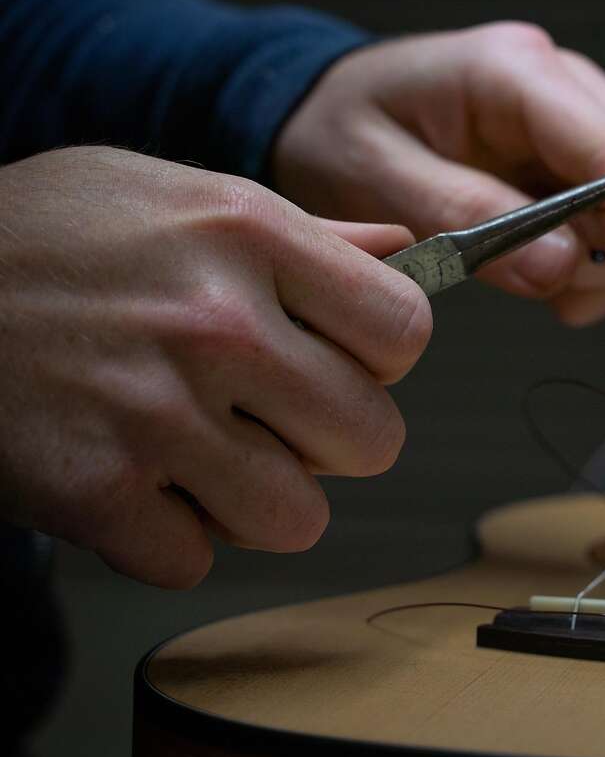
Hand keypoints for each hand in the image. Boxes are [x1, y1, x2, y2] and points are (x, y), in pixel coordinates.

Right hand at [0, 147, 430, 587]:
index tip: (344, 358)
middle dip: (330, 440)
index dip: (383, 357)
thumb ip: (305, 234)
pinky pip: (194, 559)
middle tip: (272, 417)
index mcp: (247, 235)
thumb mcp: (178, 196)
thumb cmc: (48, 239)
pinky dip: (166, 536)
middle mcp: (214, 322)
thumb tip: (405, 257)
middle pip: (373, 439)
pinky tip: (133, 480)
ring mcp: (154, 411)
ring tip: (201, 454)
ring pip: (298, 519)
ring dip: (255, 500)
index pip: (405, 331)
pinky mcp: (94, 491)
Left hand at [272, 22, 604, 326]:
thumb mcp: (377, 178)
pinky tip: (551, 271)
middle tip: (570, 298)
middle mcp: (566, 85)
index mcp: (515, 73)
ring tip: (549, 287)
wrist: (324, 112)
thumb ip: (468, 218)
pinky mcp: (579, 152)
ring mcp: (581, 115)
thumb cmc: (340, 134)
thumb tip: (563, 270)